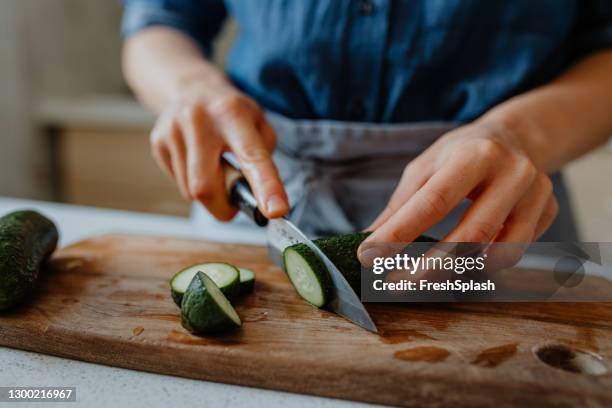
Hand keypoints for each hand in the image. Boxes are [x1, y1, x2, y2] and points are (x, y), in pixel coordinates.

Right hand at [150, 83, 288, 220]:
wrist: (191, 88)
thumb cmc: (232, 114)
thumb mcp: (258, 123)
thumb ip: (263, 158)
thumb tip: (259, 196)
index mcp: (232, 113)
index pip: (251, 156)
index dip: (265, 186)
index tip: (275, 211)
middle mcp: (199, 119)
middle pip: (206, 187)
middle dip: (222, 207)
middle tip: (234, 203)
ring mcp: (173, 130)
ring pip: (191, 191)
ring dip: (208, 194)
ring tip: (214, 169)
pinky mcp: (157, 141)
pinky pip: (178, 183)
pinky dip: (192, 184)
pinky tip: (197, 163)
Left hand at [358, 120, 557, 262]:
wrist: (517, 137)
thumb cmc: (462, 154)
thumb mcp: (426, 168)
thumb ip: (400, 207)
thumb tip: (367, 244)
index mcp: (474, 155)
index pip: (433, 202)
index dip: (399, 234)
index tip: (369, 257)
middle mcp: (512, 173)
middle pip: (469, 237)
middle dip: (426, 268)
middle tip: (393, 283)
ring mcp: (536, 195)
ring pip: (497, 254)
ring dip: (454, 274)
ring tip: (421, 277)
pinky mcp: (549, 213)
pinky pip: (515, 253)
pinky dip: (483, 266)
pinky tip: (460, 266)